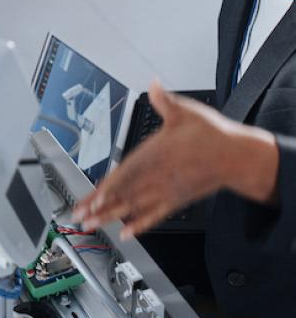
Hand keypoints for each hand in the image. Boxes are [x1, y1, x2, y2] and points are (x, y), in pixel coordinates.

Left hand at [73, 81, 277, 238]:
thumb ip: (164, 100)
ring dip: (111, 216)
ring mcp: (166, 190)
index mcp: (156, 154)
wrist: (238, 157)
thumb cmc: (212, 135)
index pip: (126, 173)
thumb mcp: (186, 112)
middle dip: (99, 205)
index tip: (93, 196)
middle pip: (123, 193)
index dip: (109, 186)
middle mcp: (158, 176)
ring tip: (91, 224)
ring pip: (133, 206)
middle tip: (79, 215)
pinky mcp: (176, 200)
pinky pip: (154, 215)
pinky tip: (126, 232)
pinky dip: (139, 225)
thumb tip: (154, 85)